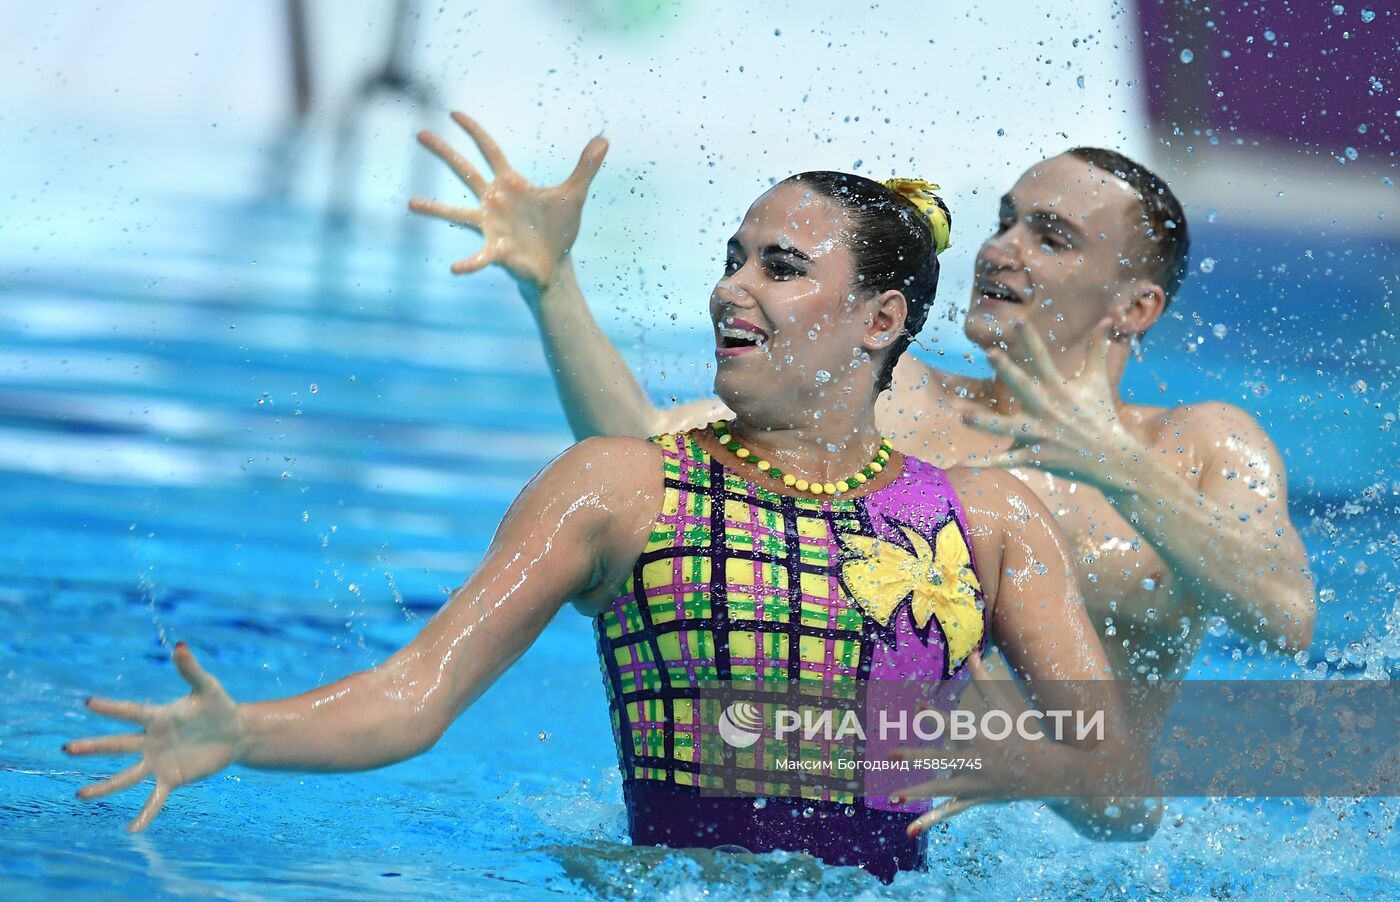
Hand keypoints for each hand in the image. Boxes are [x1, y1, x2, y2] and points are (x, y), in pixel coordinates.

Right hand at [64, 642, 243, 832]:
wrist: (236, 733)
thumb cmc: (219, 706)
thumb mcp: (208, 687)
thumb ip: (191, 670)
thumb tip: (180, 646)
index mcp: (157, 717)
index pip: (130, 712)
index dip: (111, 708)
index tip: (88, 703)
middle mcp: (151, 740)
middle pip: (119, 745)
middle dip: (94, 746)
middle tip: (68, 748)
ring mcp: (159, 761)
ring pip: (127, 776)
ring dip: (105, 786)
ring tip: (81, 794)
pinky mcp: (172, 779)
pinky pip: (155, 799)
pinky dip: (145, 814)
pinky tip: (132, 830)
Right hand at [409, 112, 608, 290]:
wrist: (555, 265)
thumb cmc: (559, 230)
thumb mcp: (574, 196)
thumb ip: (585, 168)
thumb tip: (604, 139)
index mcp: (510, 183)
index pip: (490, 150)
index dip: (474, 131)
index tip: (454, 113)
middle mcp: (493, 201)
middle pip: (464, 171)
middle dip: (444, 152)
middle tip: (420, 134)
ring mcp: (489, 225)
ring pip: (456, 213)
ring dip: (435, 208)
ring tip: (411, 203)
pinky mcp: (494, 251)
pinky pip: (478, 256)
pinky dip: (468, 263)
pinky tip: (455, 268)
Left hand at [889, 652, 1059, 836]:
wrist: (1049, 771)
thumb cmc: (1024, 733)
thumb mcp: (1005, 706)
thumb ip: (984, 681)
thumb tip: (973, 652)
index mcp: (981, 736)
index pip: (955, 725)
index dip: (936, 716)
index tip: (918, 708)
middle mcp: (977, 761)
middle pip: (941, 759)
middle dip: (916, 758)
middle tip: (890, 755)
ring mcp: (975, 783)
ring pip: (941, 789)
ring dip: (916, 793)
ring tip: (891, 798)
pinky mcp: (975, 798)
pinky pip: (950, 811)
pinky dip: (930, 821)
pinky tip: (910, 832)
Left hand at [958, 319, 1144, 489]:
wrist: (1113, 458)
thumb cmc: (1101, 416)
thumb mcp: (1098, 381)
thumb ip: (1097, 350)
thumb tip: (1105, 319)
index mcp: (1060, 390)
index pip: (1043, 360)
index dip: (1031, 340)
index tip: (1017, 321)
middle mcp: (1048, 410)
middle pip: (1024, 388)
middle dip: (1008, 371)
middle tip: (991, 353)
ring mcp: (1042, 434)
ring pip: (1009, 428)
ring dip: (986, 423)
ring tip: (965, 416)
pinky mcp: (1037, 456)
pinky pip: (1009, 460)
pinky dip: (989, 462)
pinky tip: (966, 463)